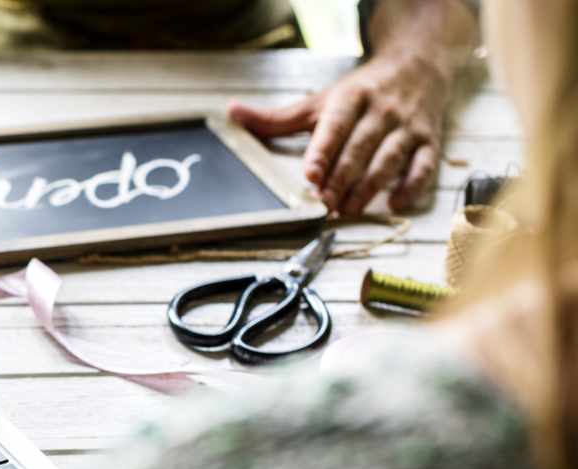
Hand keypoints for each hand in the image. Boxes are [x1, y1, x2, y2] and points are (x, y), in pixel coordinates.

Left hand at [229, 51, 450, 215]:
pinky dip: (411, 187)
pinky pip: (424, 167)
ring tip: (348, 210)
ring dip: (368, 187)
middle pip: (360, 148)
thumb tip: (232, 113)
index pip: (335, 125)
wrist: (417, 66)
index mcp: (351, 98)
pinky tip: (393, 205)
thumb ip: (279, 117)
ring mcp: (407, 127)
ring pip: (389, 159)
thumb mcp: (320, 100)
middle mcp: (381, 111)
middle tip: (325, 204)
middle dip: (342, 178)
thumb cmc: (361, 92)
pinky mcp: (430, 141)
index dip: (323, 151)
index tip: (310, 175)